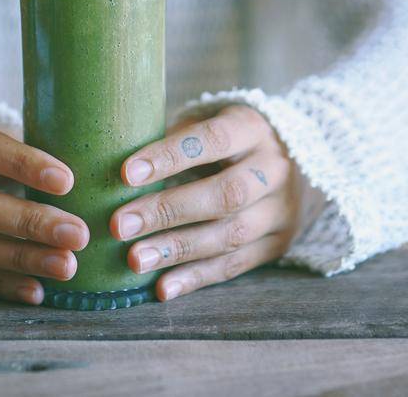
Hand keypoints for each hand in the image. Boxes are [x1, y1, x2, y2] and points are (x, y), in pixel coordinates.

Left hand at [110, 104, 302, 300]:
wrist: (293, 163)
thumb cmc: (228, 138)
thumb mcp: (208, 120)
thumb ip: (173, 137)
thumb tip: (114, 163)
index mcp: (252, 128)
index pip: (212, 140)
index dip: (170, 156)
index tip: (126, 173)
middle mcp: (274, 169)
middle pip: (225, 194)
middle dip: (168, 211)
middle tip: (121, 225)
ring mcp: (280, 210)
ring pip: (230, 235)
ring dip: (178, 250)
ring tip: (134, 259)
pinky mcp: (277, 244)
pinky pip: (235, 265)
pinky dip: (196, 277)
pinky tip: (162, 287)